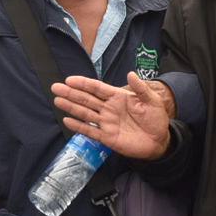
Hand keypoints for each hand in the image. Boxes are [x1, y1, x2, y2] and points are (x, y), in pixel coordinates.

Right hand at [54, 73, 174, 160]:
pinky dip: (79, 126)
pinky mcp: (107, 137)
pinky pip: (90, 131)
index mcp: (118, 97)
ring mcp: (106, 123)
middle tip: (55, 87)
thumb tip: (130, 74)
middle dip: (71, 93)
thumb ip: (141, 88)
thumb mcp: (152, 100)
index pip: (97, 88)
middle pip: (87, 99)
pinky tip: (67, 120)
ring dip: (71, 107)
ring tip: (58, 101)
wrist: (160, 140)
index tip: (69, 79)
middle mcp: (108, 108)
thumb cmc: (156, 118)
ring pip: (85, 113)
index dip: (83, 83)